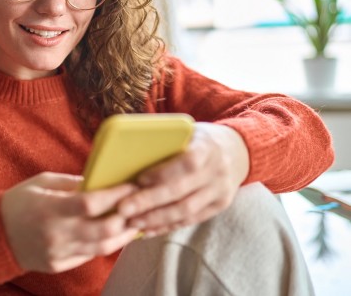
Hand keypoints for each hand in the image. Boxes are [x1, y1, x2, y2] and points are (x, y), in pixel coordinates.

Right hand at [0, 172, 139, 272]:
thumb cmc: (18, 203)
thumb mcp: (42, 183)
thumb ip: (72, 183)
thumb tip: (102, 181)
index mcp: (49, 208)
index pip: (91, 203)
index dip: (116, 195)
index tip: (131, 185)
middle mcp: (55, 233)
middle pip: (103, 230)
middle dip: (127, 217)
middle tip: (139, 205)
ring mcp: (58, 252)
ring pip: (102, 247)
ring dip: (123, 235)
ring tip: (134, 222)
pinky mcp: (59, 264)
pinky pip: (89, 256)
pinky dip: (105, 244)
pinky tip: (115, 234)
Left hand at [117, 122, 249, 236]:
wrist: (237, 150)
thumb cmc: (200, 138)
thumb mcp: (188, 131)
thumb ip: (166, 141)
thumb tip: (129, 154)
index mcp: (208, 147)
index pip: (187, 163)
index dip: (163, 173)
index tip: (139, 179)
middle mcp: (217, 171)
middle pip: (181, 192)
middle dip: (149, 202)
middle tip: (123, 209)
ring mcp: (220, 192)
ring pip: (186, 211)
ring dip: (155, 219)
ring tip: (131, 222)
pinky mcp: (219, 206)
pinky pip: (191, 220)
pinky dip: (167, 226)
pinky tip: (148, 229)